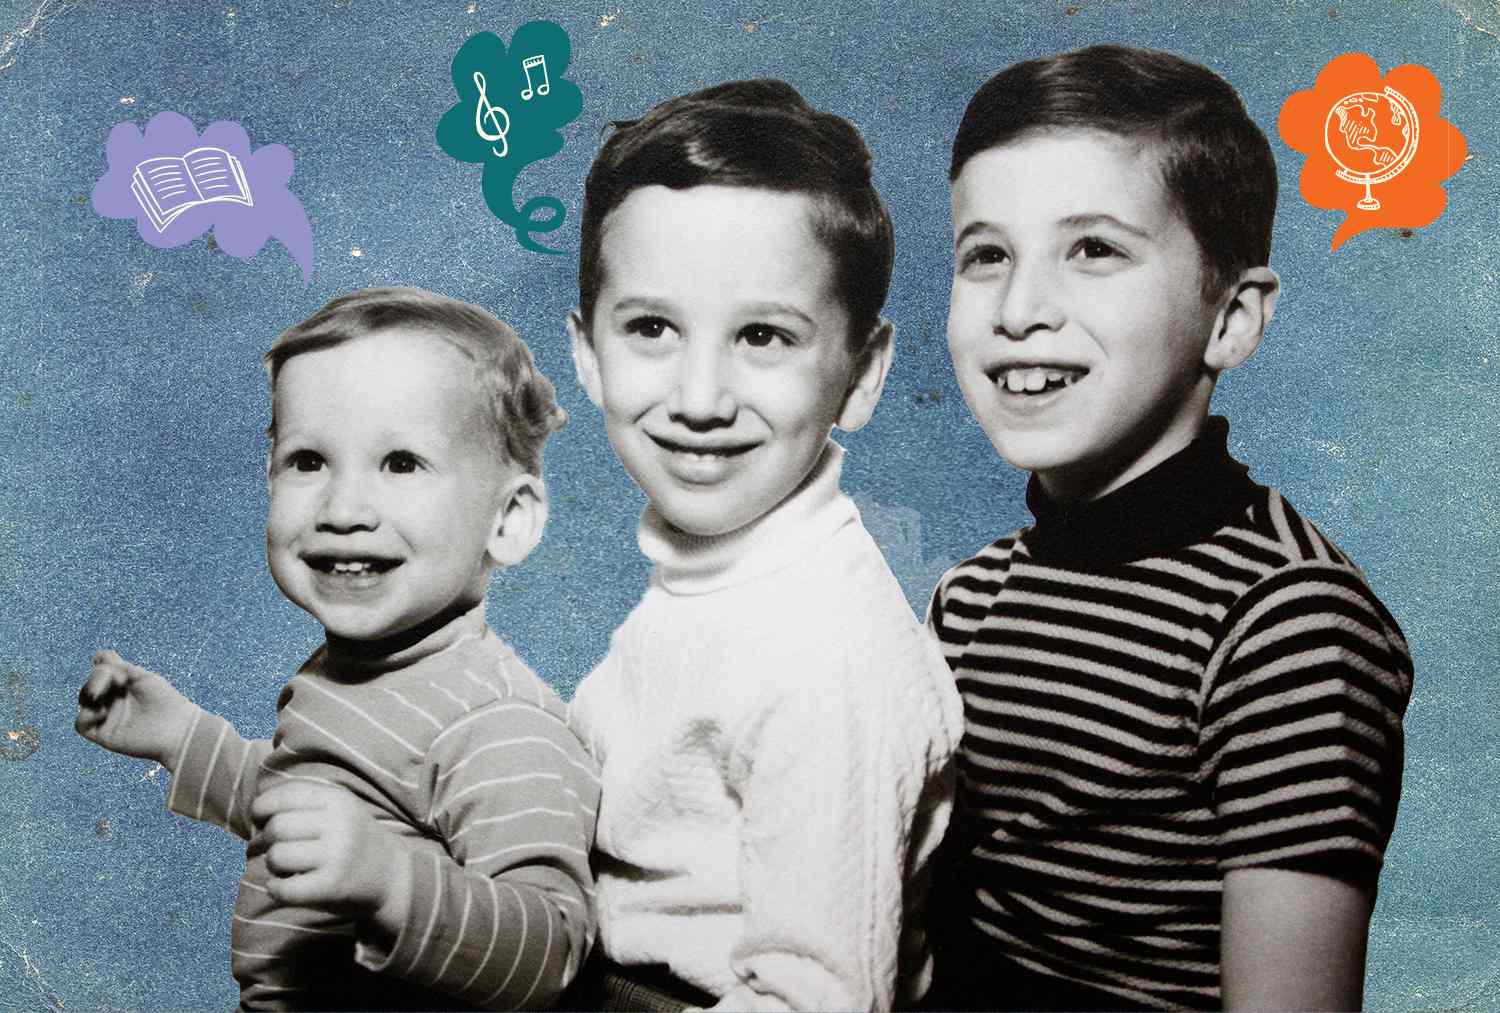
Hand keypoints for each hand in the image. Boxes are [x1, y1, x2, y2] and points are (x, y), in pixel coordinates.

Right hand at [75, 650, 197, 765]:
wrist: (177, 729)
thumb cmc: (165, 701)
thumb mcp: (142, 677)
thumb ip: (119, 667)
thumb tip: (97, 657)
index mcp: (124, 686)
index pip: (102, 672)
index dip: (102, 665)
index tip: (112, 663)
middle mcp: (114, 701)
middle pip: (90, 684)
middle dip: (96, 678)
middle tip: (117, 679)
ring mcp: (108, 717)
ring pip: (83, 701)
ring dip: (89, 692)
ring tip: (103, 693)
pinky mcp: (103, 735)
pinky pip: (80, 724)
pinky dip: (86, 715)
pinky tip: (102, 712)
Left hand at [252, 782, 410, 926]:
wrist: (390, 874)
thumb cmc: (352, 837)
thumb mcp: (338, 807)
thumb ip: (302, 798)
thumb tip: (256, 804)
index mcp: (338, 799)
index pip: (283, 796)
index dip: (261, 807)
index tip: (261, 818)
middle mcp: (339, 825)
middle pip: (276, 827)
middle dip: (266, 838)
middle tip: (277, 846)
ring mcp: (337, 857)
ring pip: (277, 857)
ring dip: (273, 864)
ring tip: (287, 866)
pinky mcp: (331, 887)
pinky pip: (283, 889)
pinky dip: (276, 889)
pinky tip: (285, 885)